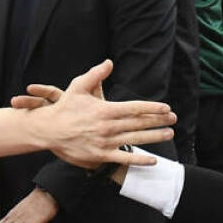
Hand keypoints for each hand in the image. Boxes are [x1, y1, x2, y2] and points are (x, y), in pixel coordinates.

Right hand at [19, 60, 175, 167]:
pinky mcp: (100, 155)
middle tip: (174, 119)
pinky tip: (152, 160)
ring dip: (154, 137)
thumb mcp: (78, 86)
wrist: (48, 130)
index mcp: (105, 110)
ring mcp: (105, 142)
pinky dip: (139, 160)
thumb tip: (109, 62)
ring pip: (135, 140)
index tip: (166, 108)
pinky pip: (123, 158)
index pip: (135, 108)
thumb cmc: (64, 108)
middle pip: (139, 124)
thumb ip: (96, 74)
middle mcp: (108, 127)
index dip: (153, 108)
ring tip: (169, 134)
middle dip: (158, 121)